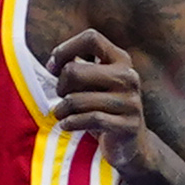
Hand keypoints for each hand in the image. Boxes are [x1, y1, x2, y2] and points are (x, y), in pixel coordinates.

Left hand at [43, 27, 151, 159]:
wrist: (131, 145)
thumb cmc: (103, 108)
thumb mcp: (93, 84)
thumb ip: (77, 68)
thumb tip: (54, 64)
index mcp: (121, 60)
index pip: (91, 38)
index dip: (65, 49)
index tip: (54, 68)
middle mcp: (129, 76)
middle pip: (75, 70)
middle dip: (60, 86)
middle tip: (61, 97)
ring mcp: (131, 101)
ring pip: (77, 99)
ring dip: (61, 109)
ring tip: (60, 114)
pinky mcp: (128, 125)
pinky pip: (89, 119)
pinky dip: (70, 122)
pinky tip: (66, 125)